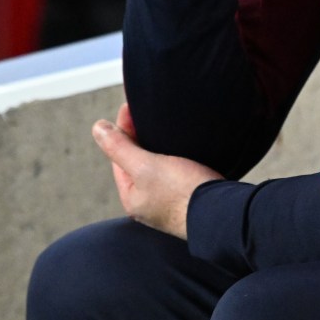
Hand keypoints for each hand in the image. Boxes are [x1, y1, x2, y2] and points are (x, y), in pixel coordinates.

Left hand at [92, 103, 222, 239]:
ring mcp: (169, 203)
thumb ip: (120, 147)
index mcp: (132, 198)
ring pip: (157, 169)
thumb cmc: (183, 191)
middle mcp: (148, 204)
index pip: (119, 158)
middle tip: (145, 112)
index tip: (129, 106)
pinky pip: (175, 174)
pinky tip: (183, 150)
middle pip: (137, 163)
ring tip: (163, 127)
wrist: (223, 213)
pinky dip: (174, 158)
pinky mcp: (189, 199)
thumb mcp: (146, 165)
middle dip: (139, 138)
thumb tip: (97, 128)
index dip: (122, 129)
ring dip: (157, 148)